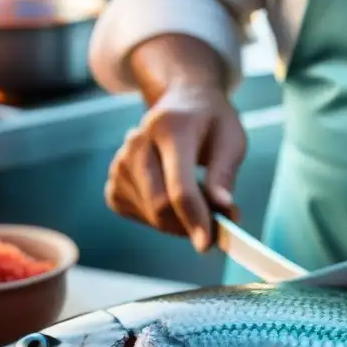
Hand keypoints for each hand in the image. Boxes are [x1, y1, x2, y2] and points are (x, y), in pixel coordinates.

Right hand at [105, 82, 245, 251]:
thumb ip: (225, 176)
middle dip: (191, 225)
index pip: (179, 186)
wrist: (184, 102)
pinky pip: (138, 215)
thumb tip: (223, 209)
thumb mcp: (231, 141)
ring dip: (179, 220)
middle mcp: (137, 143)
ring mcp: (121, 162)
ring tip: (197, 195)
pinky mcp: (115, 180)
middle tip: (217, 222)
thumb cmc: (211, 123)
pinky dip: (160, 218)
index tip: (207, 245)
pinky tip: (172, 195)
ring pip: (151, 215)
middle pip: (160, 206)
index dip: (194, 219)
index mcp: (170, 129)